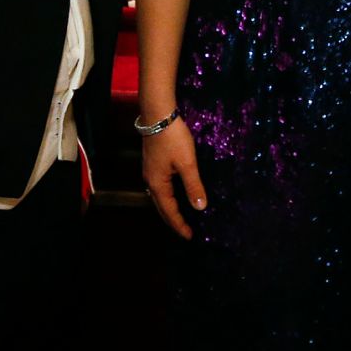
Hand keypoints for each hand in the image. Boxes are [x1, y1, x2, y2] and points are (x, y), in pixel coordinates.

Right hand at [141, 116, 206, 238]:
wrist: (158, 114)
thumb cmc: (173, 138)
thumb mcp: (187, 163)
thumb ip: (193, 186)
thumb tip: (200, 208)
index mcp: (158, 184)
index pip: (169, 211)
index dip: (179, 225)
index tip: (189, 236)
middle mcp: (150, 181)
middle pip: (161, 207)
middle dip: (173, 220)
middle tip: (185, 231)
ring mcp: (150, 171)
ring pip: (160, 197)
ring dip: (170, 209)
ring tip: (181, 217)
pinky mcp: (153, 163)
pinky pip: (160, 187)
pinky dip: (168, 197)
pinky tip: (175, 194)